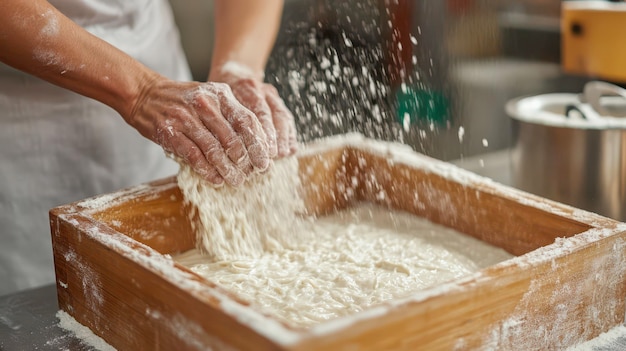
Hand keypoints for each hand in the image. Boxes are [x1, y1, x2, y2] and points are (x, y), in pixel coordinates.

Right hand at [127, 75, 269, 186]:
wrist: (144, 93)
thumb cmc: (183, 100)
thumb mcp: (211, 98)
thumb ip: (230, 115)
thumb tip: (255, 145)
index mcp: (220, 94)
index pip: (247, 121)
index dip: (258, 144)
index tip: (265, 161)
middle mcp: (205, 104)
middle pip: (233, 138)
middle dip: (245, 161)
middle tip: (251, 174)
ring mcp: (186, 118)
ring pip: (215, 150)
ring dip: (228, 170)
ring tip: (236, 181)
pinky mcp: (170, 132)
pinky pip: (194, 156)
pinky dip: (207, 170)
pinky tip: (216, 179)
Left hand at [211, 63, 297, 157]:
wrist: (232, 74)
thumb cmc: (218, 95)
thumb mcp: (214, 102)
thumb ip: (219, 119)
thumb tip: (221, 148)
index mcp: (242, 87)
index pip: (254, 109)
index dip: (259, 131)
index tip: (260, 150)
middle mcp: (258, 88)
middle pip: (269, 113)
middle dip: (272, 136)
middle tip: (272, 155)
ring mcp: (269, 93)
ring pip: (281, 114)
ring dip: (283, 136)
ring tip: (283, 154)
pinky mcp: (277, 100)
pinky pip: (286, 117)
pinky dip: (290, 133)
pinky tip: (291, 149)